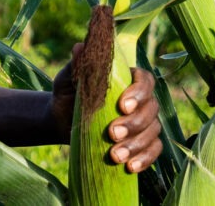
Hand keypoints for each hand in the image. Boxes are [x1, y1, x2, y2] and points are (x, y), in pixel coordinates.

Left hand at [51, 44, 162, 172]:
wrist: (60, 122)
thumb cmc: (67, 94)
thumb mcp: (68, 79)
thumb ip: (77, 65)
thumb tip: (80, 46)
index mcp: (128, 79)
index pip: (145, 81)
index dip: (139, 93)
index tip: (122, 105)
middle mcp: (141, 100)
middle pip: (152, 110)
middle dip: (134, 124)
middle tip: (112, 133)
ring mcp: (143, 123)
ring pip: (153, 132)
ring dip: (137, 146)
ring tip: (114, 155)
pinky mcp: (140, 144)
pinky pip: (153, 151)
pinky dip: (145, 160)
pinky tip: (129, 167)